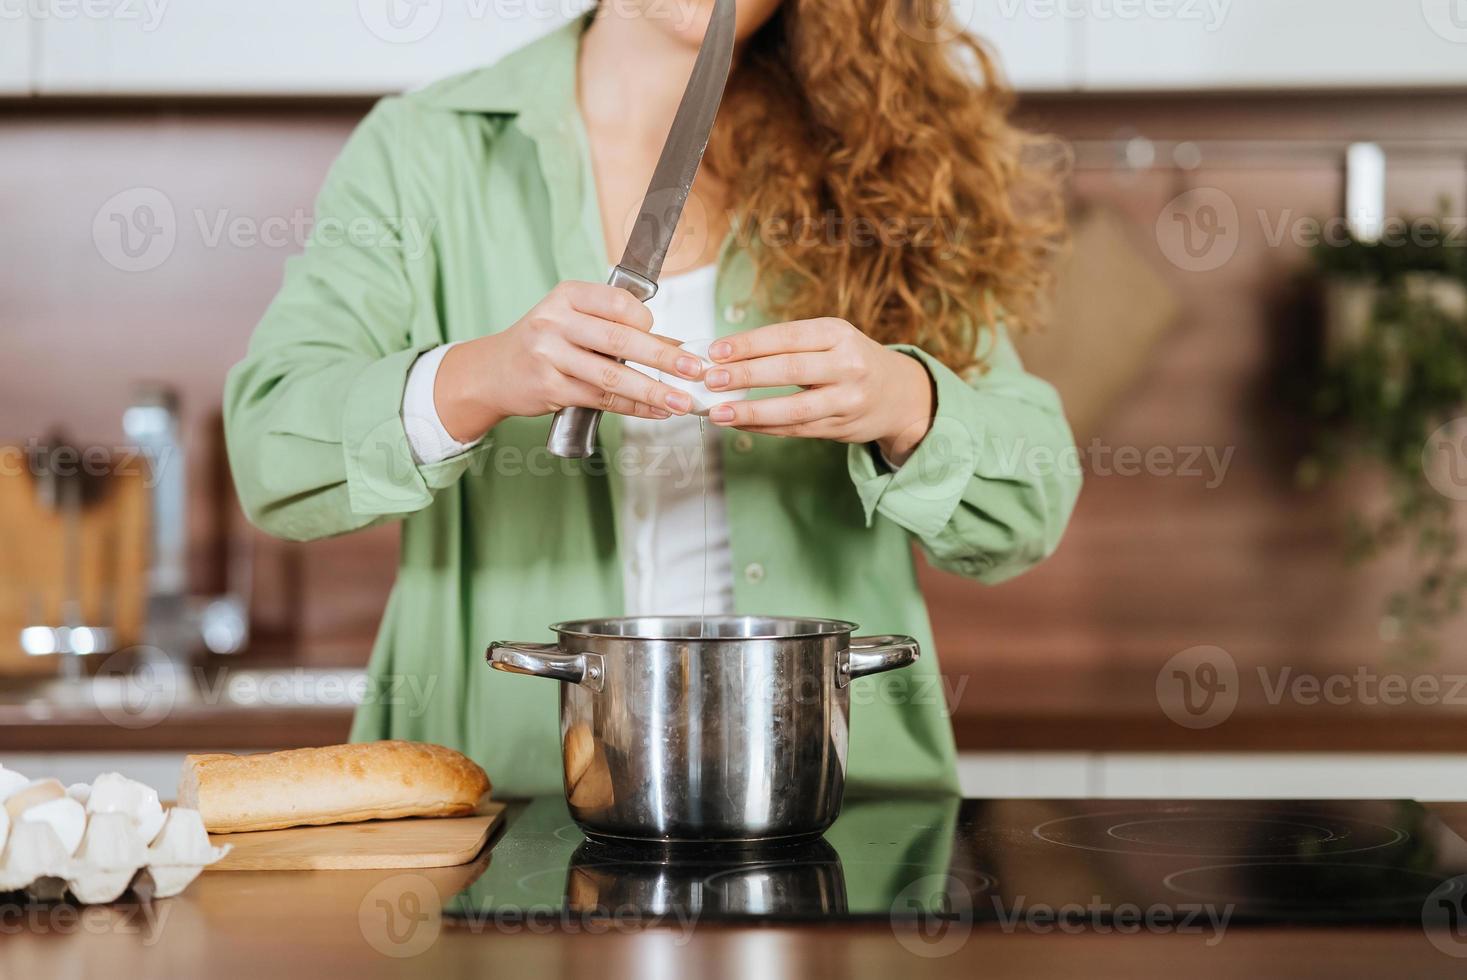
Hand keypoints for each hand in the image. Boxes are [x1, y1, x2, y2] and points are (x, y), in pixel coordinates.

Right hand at [434, 281, 703, 442]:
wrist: (493, 372)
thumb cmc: (543, 342)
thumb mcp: (571, 320)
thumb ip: (615, 327)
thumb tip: (674, 344)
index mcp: (567, 296)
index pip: (619, 303)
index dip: (649, 322)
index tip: (672, 339)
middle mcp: (555, 322)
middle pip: (621, 341)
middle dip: (665, 358)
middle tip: (696, 371)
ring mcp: (549, 356)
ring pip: (612, 376)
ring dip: (654, 391)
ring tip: (682, 401)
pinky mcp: (549, 388)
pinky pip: (601, 400)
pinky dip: (633, 407)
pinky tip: (656, 411)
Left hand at [703, 318, 935, 463]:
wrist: (900, 394)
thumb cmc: (852, 360)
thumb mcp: (831, 339)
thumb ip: (788, 346)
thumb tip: (728, 354)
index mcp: (839, 334)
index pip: (788, 337)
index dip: (750, 344)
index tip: (716, 351)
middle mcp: (848, 365)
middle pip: (789, 370)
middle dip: (745, 375)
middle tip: (711, 379)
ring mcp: (847, 400)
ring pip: (793, 408)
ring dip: (751, 411)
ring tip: (718, 411)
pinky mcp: (841, 428)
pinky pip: (795, 429)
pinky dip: (763, 427)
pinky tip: (738, 423)